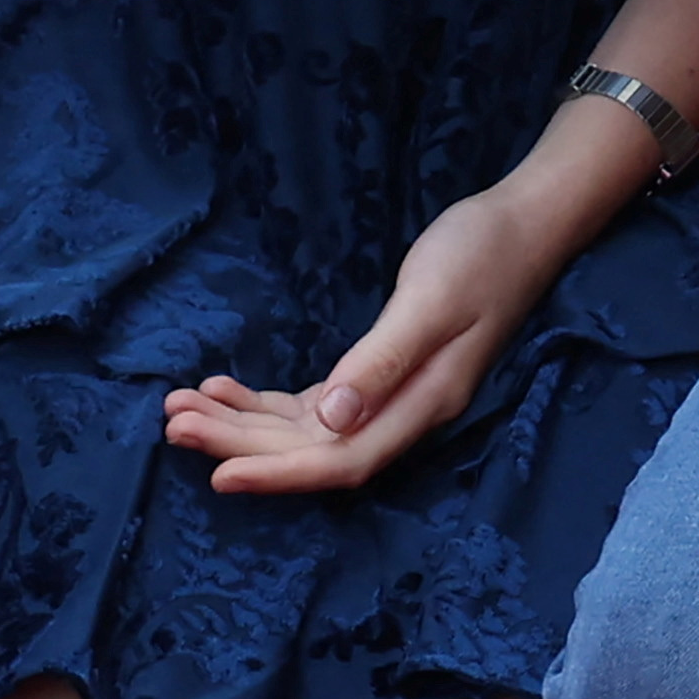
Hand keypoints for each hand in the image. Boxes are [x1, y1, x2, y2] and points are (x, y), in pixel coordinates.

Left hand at [162, 165, 589, 497]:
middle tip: (172, 423)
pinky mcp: (381, 371)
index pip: (340, 461)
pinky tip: (225, 390)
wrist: (526, 224)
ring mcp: (392, 395)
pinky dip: (267, 401)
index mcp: (422, 404)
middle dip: (240, 443)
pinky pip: (315, 405)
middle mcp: (403, 412)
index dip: (277, 473)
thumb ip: (382, 362)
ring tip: (180, 408)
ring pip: (307, 430)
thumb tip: (331, 422)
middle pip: (312, 450)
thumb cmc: (481, 253)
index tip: (215, 474)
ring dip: (243, 422)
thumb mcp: (430, 302)